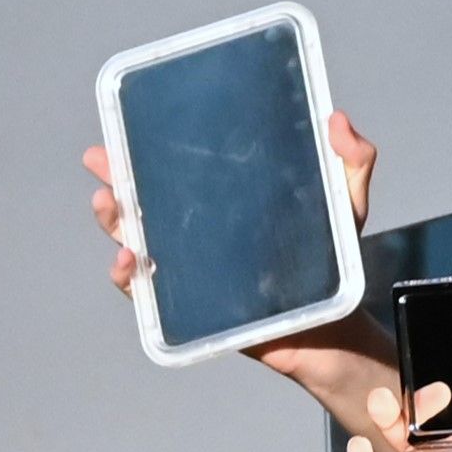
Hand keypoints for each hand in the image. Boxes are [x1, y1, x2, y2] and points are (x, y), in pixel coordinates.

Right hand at [83, 112, 400, 436]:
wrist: (335, 333)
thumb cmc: (334, 270)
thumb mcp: (346, 206)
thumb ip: (351, 162)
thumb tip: (337, 118)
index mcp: (224, 204)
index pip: (176, 171)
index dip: (143, 150)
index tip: (121, 130)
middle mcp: (200, 235)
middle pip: (143, 202)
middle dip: (114, 179)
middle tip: (100, 160)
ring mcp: (192, 271)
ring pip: (135, 243)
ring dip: (113, 223)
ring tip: (109, 205)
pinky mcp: (192, 308)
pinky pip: (148, 296)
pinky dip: (128, 279)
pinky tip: (130, 262)